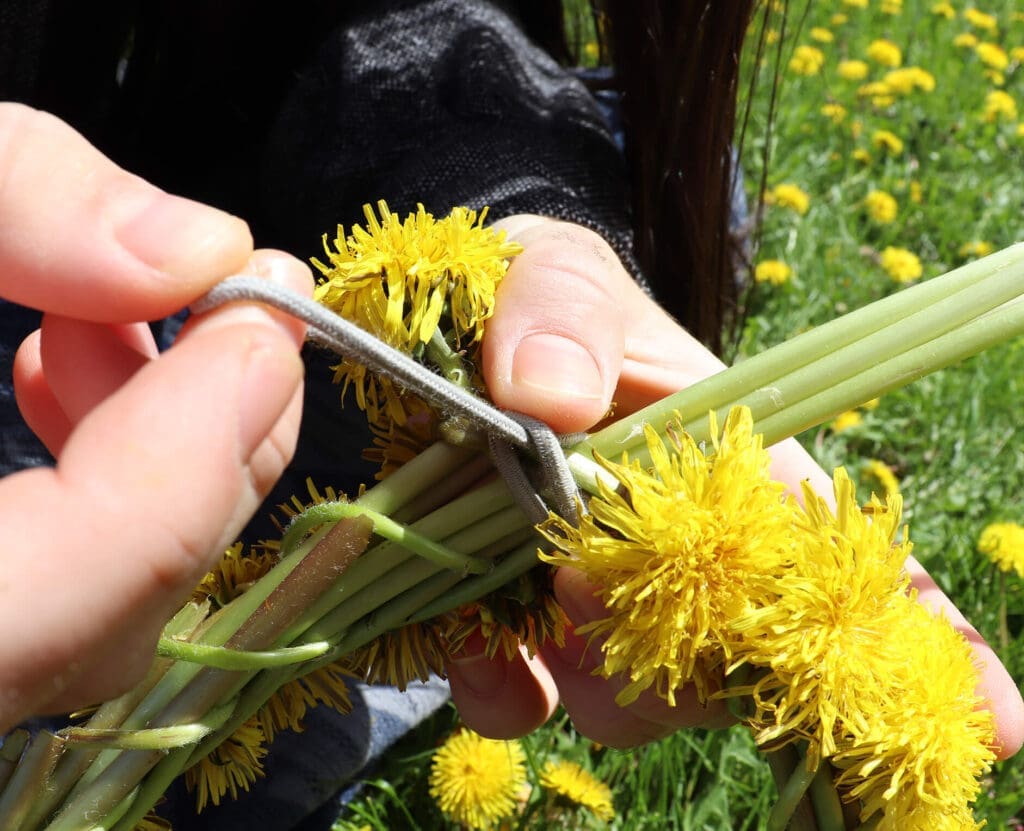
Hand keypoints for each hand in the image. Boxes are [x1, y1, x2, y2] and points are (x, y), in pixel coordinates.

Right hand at [0, 104, 311, 731]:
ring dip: (143, 459)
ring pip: (83, 612)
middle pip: (100, 615)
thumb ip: (12, 198)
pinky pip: (50, 590)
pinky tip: (63, 376)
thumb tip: (188, 248)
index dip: (183, 463)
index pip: (58, 596)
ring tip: (103, 321)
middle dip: (197, 456)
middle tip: (228, 319)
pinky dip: (89, 485)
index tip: (254, 325)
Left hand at [446, 214, 1023, 759]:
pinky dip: (503, 693)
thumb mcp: (555, 274)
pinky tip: (481, 656)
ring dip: (600, 681)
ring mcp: (600, 602)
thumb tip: (551, 395)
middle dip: (693, 662)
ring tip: (536, 611)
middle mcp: (684, 554)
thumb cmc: (535, 300)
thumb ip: (558, 307)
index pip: (846, 559)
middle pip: (740, 659)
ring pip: (637, 699)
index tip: (994, 721)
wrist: (455, 338)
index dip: (916, 635)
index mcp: (732, 469)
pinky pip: (524, 699)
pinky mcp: (516, 628)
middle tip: (587, 598)